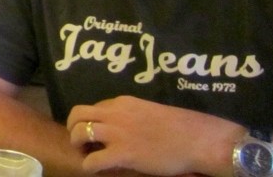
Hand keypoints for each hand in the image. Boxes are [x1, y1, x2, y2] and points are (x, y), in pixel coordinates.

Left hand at [66, 96, 241, 176]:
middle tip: (82, 142)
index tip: (99, 133)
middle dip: (73, 127)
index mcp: (123, 102)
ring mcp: (117, 133)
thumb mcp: (152, 113)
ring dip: (77, 145)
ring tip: (86, 154)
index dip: (94, 121)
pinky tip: (96, 170)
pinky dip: (89, 166)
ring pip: (79, 133)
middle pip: (78, 113)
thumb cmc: (183, 129)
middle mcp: (115, 114)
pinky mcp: (122, 154)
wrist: (198, 140)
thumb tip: (128, 129)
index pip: (96, 107)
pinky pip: (92, 161)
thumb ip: (135, 116)